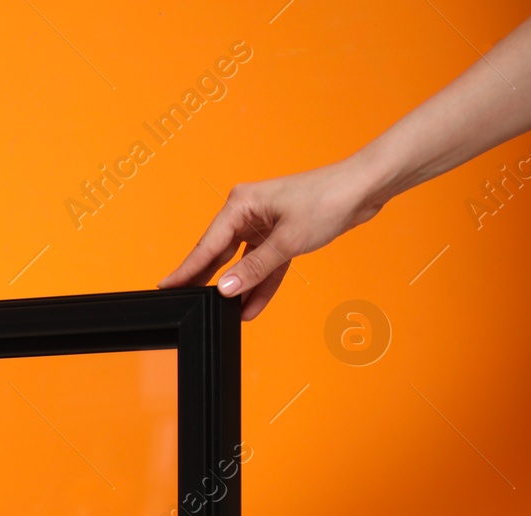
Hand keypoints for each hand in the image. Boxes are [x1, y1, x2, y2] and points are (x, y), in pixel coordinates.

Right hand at [159, 159, 386, 318]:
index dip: (187, 269)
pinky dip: (261, 283)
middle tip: (187, 301)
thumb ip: (254, 268)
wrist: (365, 188)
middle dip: (207, 280)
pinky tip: (251, 306)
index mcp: (241, 205)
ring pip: (243, 262)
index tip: (165, 286)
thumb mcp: (287, 241)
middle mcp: (248, 212)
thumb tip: (226, 289)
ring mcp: (264, 224)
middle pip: (219, 254)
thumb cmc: (327, 200)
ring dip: (240, 287)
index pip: (207, 245)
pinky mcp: (282, 234)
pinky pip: (265, 264)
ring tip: (224, 313)